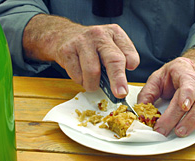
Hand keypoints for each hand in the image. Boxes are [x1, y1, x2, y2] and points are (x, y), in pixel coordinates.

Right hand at [23, 14, 138, 97]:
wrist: (63, 35)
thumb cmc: (91, 46)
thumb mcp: (110, 46)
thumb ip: (119, 61)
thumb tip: (122, 84)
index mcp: (114, 33)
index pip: (128, 51)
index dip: (131, 62)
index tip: (131, 70)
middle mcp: (99, 34)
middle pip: (113, 60)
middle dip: (118, 79)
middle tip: (121, 93)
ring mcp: (82, 42)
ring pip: (93, 72)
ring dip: (93, 84)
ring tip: (92, 82)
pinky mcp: (67, 50)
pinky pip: (77, 75)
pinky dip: (81, 81)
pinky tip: (81, 74)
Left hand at [137, 51, 194, 136]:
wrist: (191, 69)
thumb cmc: (172, 76)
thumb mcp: (157, 79)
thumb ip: (148, 93)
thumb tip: (140, 111)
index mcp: (183, 71)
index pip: (188, 81)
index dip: (187, 94)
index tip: (182, 106)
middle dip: (179, 117)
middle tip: (164, 129)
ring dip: (194, 122)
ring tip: (181, 133)